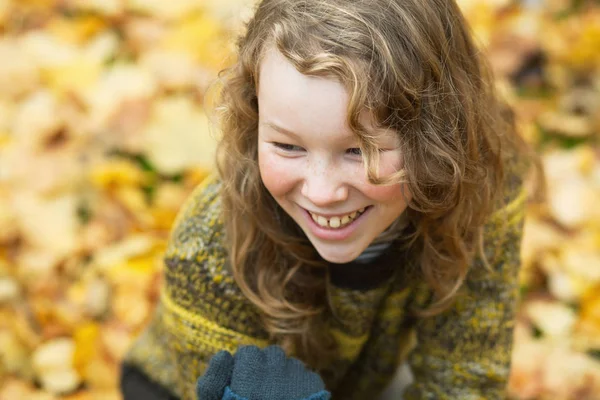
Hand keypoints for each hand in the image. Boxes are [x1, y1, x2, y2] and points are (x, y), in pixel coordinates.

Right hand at [196, 345, 330, 399]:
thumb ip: (212, 383)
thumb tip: (222, 353)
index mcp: (249, 374)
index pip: (247, 352)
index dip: (244, 369)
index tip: (243, 385)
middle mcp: (275, 369)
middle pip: (271, 355)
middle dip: (266, 369)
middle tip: (262, 394)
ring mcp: (298, 376)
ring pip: (290, 363)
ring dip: (284, 376)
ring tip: (280, 398)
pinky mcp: (316, 385)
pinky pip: (307, 375)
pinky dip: (302, 386)